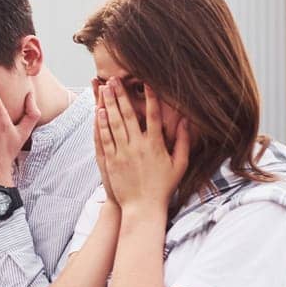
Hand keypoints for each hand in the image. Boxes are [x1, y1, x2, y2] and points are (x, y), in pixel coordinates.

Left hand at [97, 81, 187, 212]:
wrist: (143, 207)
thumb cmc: (164, 186)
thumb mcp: (180, 164)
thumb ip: (185, 141)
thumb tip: (187, 120)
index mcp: (156, 145)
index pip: (152, 116)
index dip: (150, 98)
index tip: (147, 83)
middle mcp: (137, 146)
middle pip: (128, 115)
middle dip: (121, 95)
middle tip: (115, 79)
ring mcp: (122, 153)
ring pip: (113, 124)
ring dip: (108, 104)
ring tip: (104, 88)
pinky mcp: (110, 161)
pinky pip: (104, 139)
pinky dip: (101, 124)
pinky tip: (98, 112)